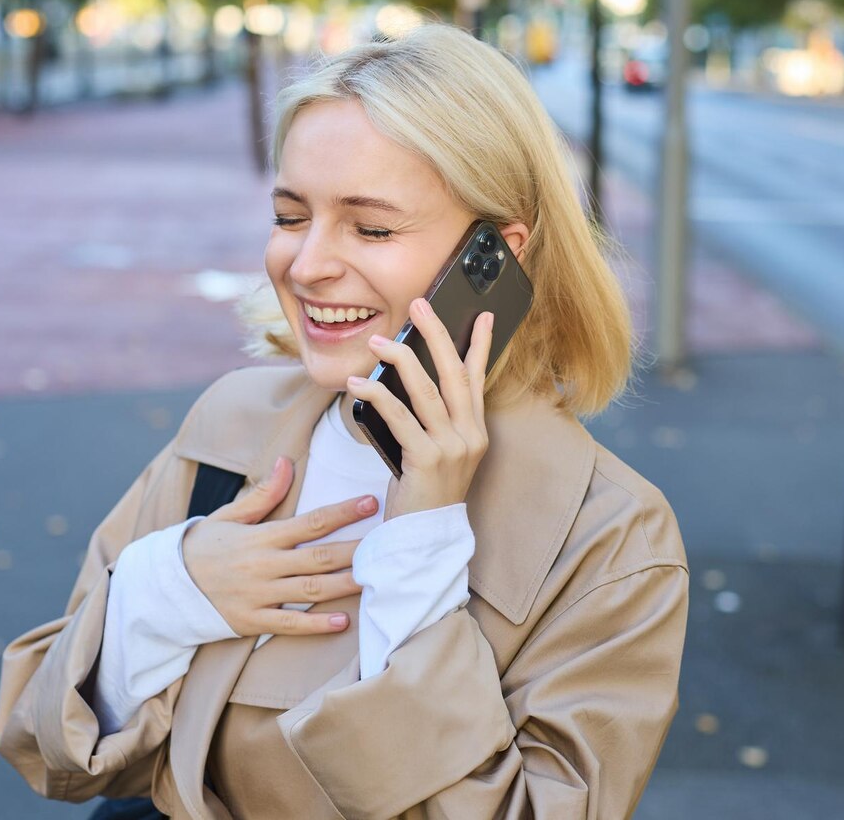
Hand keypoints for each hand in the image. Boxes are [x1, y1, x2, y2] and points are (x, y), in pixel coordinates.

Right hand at [181, 457, 373, 636]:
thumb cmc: (203, 547)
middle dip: (356, 549)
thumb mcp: (228, 516)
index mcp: (261, 537)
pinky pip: (289, 624)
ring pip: (310, 590)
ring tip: (376, 579)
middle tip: (388, 543)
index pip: (310, 522)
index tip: (370, 502)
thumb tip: (286, 463)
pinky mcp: (252, 621)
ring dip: (345, 585)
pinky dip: (315, 625)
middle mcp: (263, 566)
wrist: (165, 588)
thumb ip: (263, 494)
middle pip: (318, 557)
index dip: (342, 512)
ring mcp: (258, 595)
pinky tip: (341, 622)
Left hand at [347, 298, 492, 518]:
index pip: (478, 379)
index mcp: (475, 432)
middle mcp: (470, 436)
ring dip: (400, 359)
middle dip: (437, 334)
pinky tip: (359, 383)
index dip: (481, 345)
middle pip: (455, 374)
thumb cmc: (424, 495)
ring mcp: (452, 447)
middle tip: (420, 305)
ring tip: (377, 340)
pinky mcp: (427, 459)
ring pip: (427, 390)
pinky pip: (400, 416)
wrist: (425, 539)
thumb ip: (430, 421)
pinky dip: (377, 395)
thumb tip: (403, 381)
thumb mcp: (435, 453)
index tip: (484, 316)